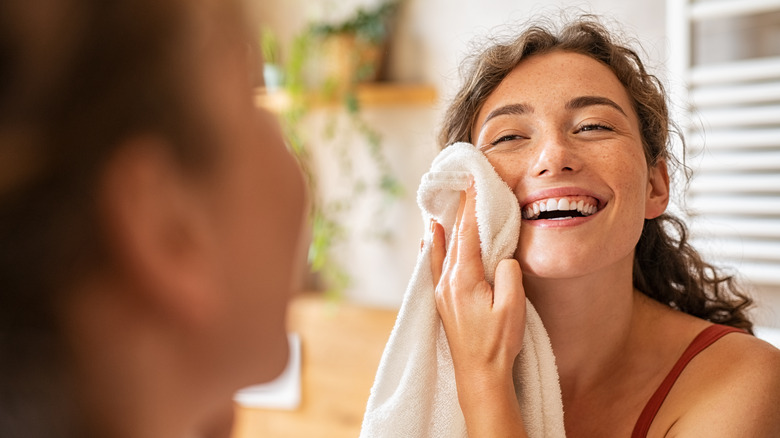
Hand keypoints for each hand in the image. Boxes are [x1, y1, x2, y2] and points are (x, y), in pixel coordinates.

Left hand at [430, 182, 527, 436]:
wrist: (479, 376)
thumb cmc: (498, 343)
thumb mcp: (513, 306)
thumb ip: (508, 274)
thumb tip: (501, 257)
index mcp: (463, 279)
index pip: (468, 233)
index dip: (472, 206)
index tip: (475, 183)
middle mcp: (447, 282)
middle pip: (453, 237)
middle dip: (460, 211)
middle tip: (463, 185)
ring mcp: (442, 293)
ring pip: (442, 250)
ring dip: (446, 226)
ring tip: (443, 203)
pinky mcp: (443, 302)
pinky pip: (435, 266)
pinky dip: (433, 247)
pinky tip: (429, 239)